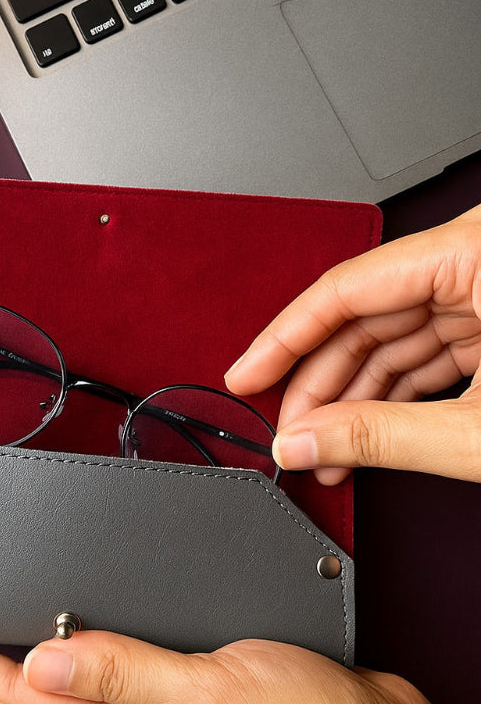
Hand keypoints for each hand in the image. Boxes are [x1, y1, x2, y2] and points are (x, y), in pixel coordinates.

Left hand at [0, 633, 480, 703]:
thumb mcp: (214, 696)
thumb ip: (126, 673)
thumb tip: (40, 664)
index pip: (22, 698)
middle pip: (40, 688)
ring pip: (81, 672)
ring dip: (35, 645)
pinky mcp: (194, 690)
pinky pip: (126, 660)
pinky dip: (96, 636)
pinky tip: (88, 623)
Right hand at [225, 203, 480, 483]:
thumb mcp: (479, 431)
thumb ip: (380, 436)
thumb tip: (299, 442)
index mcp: (479, 253)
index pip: (346, 290)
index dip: (283, 340)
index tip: (246, 376)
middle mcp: (479, 260)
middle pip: (363, 319)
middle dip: (320, 386)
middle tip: (289, 433)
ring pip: (389, 340)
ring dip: (353, 401)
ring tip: (325, 451)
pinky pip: (423, 351)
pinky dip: (392, 397)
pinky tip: (362, 436)